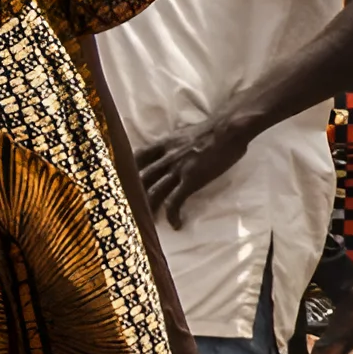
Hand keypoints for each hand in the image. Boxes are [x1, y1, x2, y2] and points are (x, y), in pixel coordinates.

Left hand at [131, 109, 257, 221]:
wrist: (227, 129)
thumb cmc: (212, 129)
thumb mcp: (184, 133)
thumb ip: (174, 143)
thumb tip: (173, 150)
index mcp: (163, 144)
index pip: (137, 157)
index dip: (128, 171)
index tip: (125, 183)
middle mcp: (165, 157)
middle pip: (140, 178)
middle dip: (133, 195)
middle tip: (130, 209)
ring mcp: (177, 169)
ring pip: (153, 192)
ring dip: (148, 209)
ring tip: (148, 224)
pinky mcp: (190, 180)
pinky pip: (175, 201)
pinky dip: (172, 215)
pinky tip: (176, 225)